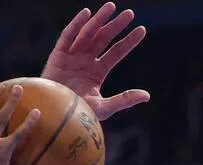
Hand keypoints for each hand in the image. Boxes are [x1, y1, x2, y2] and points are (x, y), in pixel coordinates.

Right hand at [42, 4, 149, 120]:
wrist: (56, 116)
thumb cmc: (78, 115)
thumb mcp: (104, 107)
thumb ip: (124, 99)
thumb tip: (147, 95)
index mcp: (97, 72)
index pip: (116, 53)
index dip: (128, 41)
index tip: (142, 29)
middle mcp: (86, 61)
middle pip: (104, 39)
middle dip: (116, 25)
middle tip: (130, 13)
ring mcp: (72, 56)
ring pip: (88, 33)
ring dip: (99, 19)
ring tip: (112, 7)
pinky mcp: (58, 55)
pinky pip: (68, 36)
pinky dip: (76, 25)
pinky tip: (87, 14)